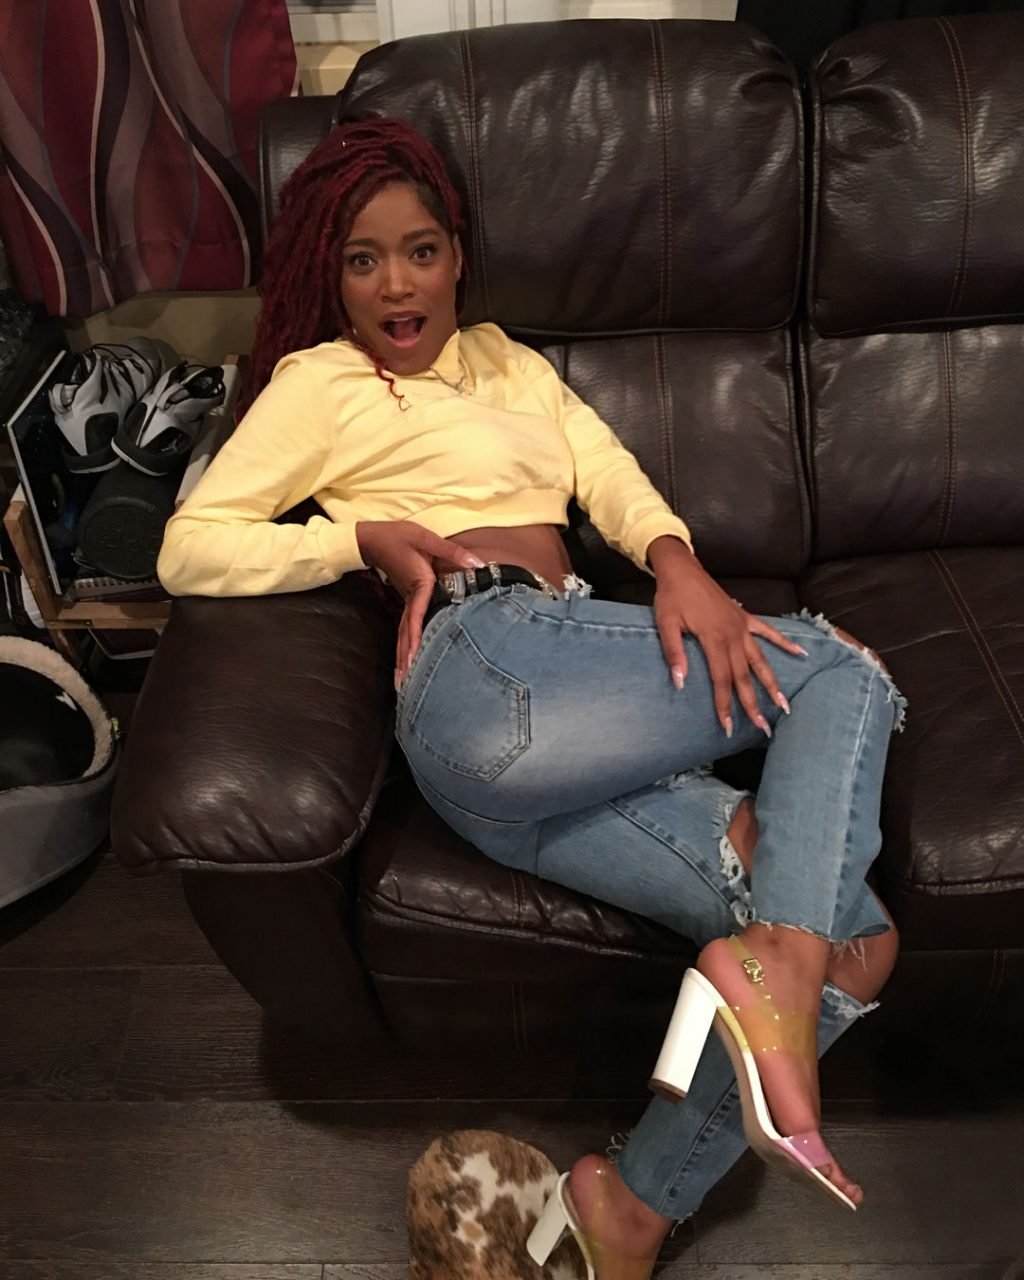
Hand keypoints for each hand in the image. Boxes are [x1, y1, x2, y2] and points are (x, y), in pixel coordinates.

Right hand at [356, 521, 482, 688]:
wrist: (373, 538)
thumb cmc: (399, 536)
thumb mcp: (427, 538)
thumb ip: (453, 553)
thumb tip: (478, 564)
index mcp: (419, 585)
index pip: (418, 616)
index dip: (418, 637)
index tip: (415, 657)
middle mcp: (410, 598)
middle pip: (407, 633)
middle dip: (406, 659)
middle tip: (405, 684)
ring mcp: (406, 601)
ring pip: (404, 633)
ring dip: (403, 657)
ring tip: (401, 681)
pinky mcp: (405, 601)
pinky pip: (405, 627)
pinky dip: (404, 644)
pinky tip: (405, 658)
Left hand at [647, 536, 806, 736]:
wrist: (682, 569)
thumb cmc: (671, 597)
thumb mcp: (666, 624)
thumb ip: (674, 653)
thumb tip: (679, 683)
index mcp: (713, 640)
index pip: (722, 680)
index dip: (725, 705)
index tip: (728, 727)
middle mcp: (733, 636)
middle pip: (745, 677)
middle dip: (754, 705)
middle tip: (764, 729)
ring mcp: (742, 626)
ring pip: (761, 660)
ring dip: (773, 684)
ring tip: (785, 705)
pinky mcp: (745, 617)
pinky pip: (769, 632)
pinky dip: (784, 643)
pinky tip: (801, 653)